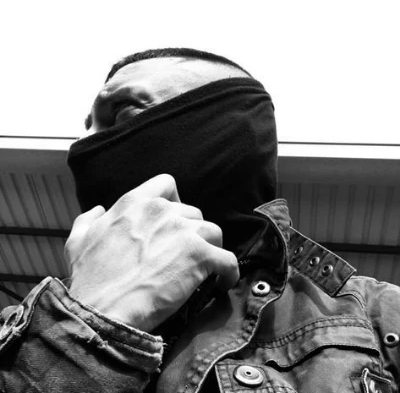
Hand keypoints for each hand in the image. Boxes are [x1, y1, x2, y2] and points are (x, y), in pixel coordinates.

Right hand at [65, 174, 238, 332]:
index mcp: (135, 203)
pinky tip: (223, 281)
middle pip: (193, 213)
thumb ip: (88, 219)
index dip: (175, 200)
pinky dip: (229, 271)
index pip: (166, 184)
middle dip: (191, 232)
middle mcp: (162, 211)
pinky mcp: (199, 255)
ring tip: (204, 268)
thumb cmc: (90, 280)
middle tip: (185, 255)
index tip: (174, 220)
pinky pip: (228, 259)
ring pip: (213, 231)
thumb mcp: (78, 241)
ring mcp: (183, 231)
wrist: (101, 312)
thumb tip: (98, 209)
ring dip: (210, 248)